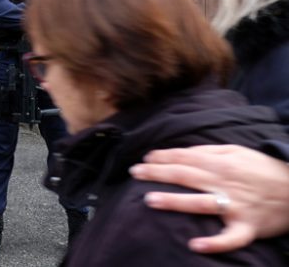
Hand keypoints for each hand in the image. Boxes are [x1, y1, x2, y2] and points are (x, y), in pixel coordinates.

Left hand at [130, 144, 288, 252]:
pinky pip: (230, 238)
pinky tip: (195, 246)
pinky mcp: (247, 227)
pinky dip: (215, 243)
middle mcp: (225, 183)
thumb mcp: (237, 151)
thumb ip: (208, 151)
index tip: (143, 159)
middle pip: (185, 176)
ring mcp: (236, 206)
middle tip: (134, 173)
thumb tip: (179, 153)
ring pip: (201, 203)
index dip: (162, 157)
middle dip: (157, 173)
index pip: (185, 159)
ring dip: (175, 201)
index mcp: (221, 163)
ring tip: (149, 200)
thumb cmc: (263, 169)